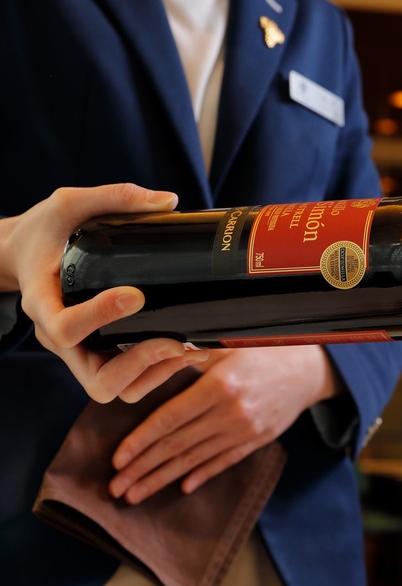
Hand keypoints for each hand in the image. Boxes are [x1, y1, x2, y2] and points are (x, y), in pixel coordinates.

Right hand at [0, 183, 208, 402]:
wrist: (27, 252)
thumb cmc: (46, 230)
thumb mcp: (69, 203)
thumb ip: (114, 197)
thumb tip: (170, 201)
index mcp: (42, 303)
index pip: (64, 328)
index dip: (101, 318)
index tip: (135, 295)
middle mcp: (58, 338)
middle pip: (97, 380)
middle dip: (141, 363)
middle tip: (176, 339)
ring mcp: (80, 351)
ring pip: (116, 389)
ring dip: (156, 374)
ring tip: (189, 346)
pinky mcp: (100, 354)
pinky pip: (129, 382)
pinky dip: (159, 372)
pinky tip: (186, 348)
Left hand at [109, 346, 339, 502]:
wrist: (308, 367)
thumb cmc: (259, 349)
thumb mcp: (220, 344)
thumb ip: (180, 358)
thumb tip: (139, 374)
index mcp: (219, 386)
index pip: (170, 419)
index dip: (141, 441)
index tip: (118, 459)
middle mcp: (233, 413)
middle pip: (178, 446)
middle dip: (144, 469)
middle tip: (116, 488)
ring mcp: (247, 429)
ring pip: (197, 459)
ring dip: (164, 479)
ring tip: (137, 494)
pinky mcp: (259, 439)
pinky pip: (225, 461)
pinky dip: (202, 474)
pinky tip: (182, 487)